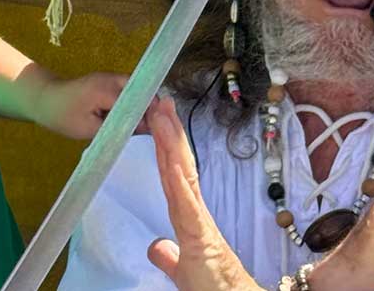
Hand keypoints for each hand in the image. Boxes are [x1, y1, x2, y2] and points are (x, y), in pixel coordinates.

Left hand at [36, 72, 168, 139]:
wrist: (43, 98)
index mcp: (106, 90)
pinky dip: (132, 102)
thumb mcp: (89, 129)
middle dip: (150, 109)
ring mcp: (110, 77)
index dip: (149, 116)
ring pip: (137, 89)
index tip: (157, 132)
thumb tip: (143, 132)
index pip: (138, 101)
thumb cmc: (62, 116)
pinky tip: (131, 119)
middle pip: (142, 90)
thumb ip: (117, 129)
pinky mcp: (107, 81)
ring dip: (141, 105)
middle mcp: (112, 78)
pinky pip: (128, 89)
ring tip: (144, 126)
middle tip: (154, 130)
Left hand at [144, 103, 263, 290]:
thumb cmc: (216, 290)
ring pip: (181, 176)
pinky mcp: (200, 236)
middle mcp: (196, 216)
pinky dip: (177, 177)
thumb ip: (170, 257)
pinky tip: (169, 156)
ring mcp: (198, 223)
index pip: (175, 177)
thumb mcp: (184, 272)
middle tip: (160, 103)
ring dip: (170, 144)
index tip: (160, 123)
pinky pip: (185, 201)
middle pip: (179, 167)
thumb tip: (156, 246)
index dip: (167, 149)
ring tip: (161, 114)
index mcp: (191, 221)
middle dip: (169, 135)